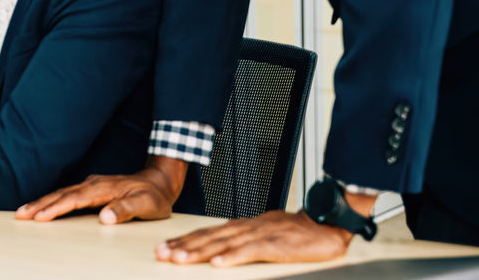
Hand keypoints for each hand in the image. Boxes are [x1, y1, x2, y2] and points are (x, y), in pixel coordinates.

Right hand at [16, 156, 186, 222]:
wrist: (159, 181)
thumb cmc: (154, 196)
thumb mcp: (146, 205)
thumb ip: (125, 210)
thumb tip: (104, 217)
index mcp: (103, 189)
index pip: (74, 200)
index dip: (56, 209)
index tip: (39, 218)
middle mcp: (93, 184)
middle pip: (61, 194)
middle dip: (39, 204)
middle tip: (20, 214)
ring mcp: (91, 185)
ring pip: (61, 193)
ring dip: (41, 202)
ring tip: (24, 211)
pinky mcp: (91, 189)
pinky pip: (66, 195)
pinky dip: (51, 200)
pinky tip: (43, 207)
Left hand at [155, 210, 352, 266]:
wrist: (326, 222)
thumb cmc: (296, 232)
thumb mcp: (263, 234)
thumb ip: (242, 241)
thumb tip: (219, 252)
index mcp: (241, 226)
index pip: (206, 233)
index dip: (184, 240)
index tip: (165, 247)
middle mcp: (245, 228)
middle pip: (208, 237)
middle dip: (182, 246)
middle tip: (161, 254)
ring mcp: (259, 235)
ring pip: (223, 243)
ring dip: (198, 252)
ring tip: (179, 259)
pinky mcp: (275, 244)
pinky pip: (250, 251)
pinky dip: (233, 257)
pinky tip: (218, 264)